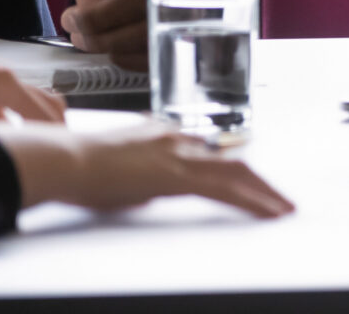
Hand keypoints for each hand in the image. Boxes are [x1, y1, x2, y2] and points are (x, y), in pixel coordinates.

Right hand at [0, 121, 293, 218]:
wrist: (66, 160)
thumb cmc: (79, 168)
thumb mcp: (117, 172)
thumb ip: (138, 177)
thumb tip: (144, 189)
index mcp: (164, 135)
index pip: (210, 153)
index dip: (234, 169)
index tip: (249, 180)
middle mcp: (178, 139)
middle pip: (231, 159)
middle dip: (257, 181)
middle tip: (278, 199)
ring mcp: (179, 154)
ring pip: (236, 171)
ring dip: (262, 192)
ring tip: (282, 208)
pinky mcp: (177, 174)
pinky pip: (225, 188)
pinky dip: (251, 201)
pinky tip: (266, 211)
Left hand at [64, 0, 202, 70]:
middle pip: (147, 0)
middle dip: (100, 15)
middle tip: (70, 19)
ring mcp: (187, 11)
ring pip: (147, 32)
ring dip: (105, 40)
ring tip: (79, 36)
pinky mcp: (181, 40)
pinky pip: (151, 55)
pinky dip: (121, 56)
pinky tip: (103, 48)